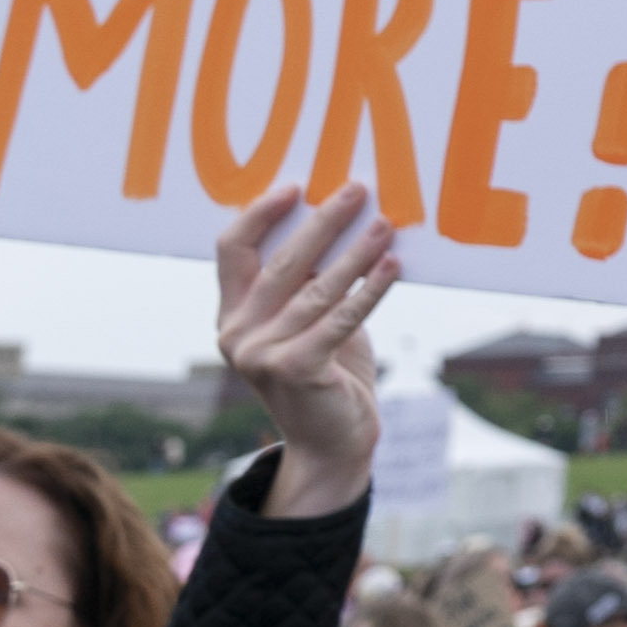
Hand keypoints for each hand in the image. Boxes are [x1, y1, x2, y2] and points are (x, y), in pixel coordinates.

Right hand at [213, 190, 399, 519]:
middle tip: (358, 190)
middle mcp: (237, 333)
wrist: (332, 441)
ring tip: (387, 224)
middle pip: (280, 263)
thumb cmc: (327, 368)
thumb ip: (308, 281)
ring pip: (315, 289)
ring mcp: (261, 355)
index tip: (297, 185)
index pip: (232, 250)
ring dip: (356, 253)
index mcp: (232, 314)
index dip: (260, 213)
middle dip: (322, 222)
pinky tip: (394, 267)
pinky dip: (370, 291)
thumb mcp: (309, 320)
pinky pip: (340, 319)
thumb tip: (344, 216)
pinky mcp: (295, 370)